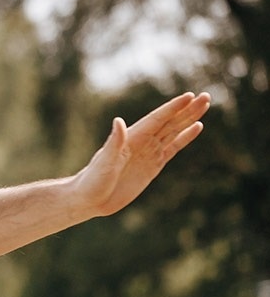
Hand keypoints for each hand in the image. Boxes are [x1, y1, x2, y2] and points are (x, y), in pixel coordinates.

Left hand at [70, 91, 209, 218]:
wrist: (90, 199)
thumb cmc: (92, 180)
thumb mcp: (103, 162)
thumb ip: (114, 142)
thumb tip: (119, 122)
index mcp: (131, 138)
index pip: (156, 119)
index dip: (172, 108)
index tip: (189, 96)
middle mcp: (141, 142)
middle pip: (169, 122)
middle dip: (187, 109)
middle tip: (206, 96)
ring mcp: (148, 153)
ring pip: (173, 132)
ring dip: (189, 119)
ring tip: (205, 105)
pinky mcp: (153, 166)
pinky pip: (172, 148)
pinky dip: (184, 137)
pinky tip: (196, 127)